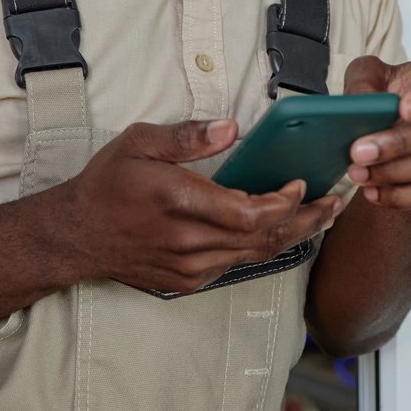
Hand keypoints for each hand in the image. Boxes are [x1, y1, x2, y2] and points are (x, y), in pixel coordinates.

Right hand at [58, 119, 341, 294]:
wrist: (77, 236)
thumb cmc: (108, 185)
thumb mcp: (139, 143)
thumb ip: (187, 137)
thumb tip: (231, 128)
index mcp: (178, 202)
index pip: (249, 212)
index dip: (283, 203)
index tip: (299, 184)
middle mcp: (187, 241)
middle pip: (263, 238)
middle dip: (305, 221)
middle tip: (333, 204)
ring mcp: (189, 267)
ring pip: (254, 255)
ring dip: (290, 237)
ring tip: (318, 218)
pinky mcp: (187, 282)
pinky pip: (235, 266)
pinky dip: (260, 249)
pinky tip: (276, 233)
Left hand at [343, 53, 410, 208]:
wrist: (395, 125)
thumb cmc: (388, 92)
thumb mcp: (369, 75)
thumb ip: (363, 82)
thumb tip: (360, 106)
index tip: (404, 109)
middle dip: (399, 144)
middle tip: (359, 151)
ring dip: (394, 173)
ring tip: (359, 173)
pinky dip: (402, 196)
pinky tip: (374, 192)